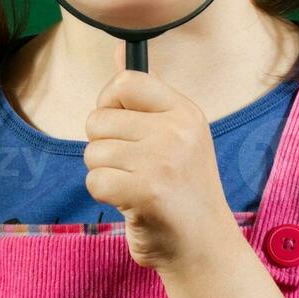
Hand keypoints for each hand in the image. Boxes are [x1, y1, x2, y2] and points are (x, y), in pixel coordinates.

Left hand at [83, 69, 239, 273]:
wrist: (205, 246)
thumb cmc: (182, 190)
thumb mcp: (175, 136)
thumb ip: (144, 98)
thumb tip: (116, 51)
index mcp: (185, 111)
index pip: (126, 81)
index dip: (109, 102)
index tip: (118, 126)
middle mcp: (176, 130)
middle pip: (100, 119)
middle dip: (103, 147)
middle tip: (131, 168)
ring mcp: (162, 160)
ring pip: (93, 152)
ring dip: (104, 174)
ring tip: (134, 186)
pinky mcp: (146, 191)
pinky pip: (95, 181)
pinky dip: (105, 196)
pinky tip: (130, 203)